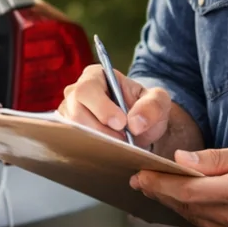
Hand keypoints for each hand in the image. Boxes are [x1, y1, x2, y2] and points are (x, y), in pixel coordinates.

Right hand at [57, 64, 174, 146]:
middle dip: (102, 130)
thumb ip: (152, 106)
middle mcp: (76, 92)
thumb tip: (134, 123)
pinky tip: (109, 150)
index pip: (87, 90)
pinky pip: (74, 143)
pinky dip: (92, 149)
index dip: (102, 108)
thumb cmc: (145, 108)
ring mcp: (69, 113)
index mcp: (95, 76)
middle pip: (76, 112)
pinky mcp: (69, 132)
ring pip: (74, 131)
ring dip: (99, 141)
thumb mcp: (158, 101)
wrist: (141, 127)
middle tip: (124, 138)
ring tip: (120, 143)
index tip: (121, 124)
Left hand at [129, 145, 227, 226]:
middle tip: (145, 180)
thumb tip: (183, 161)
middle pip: (188, 208)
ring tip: (164, 189)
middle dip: (163, 193)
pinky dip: (199, 216)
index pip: (188, 192)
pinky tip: (192, 203)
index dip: (161, 185)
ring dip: (178, 205)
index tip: (141, 176)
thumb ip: (216, 159)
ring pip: (197, 221)